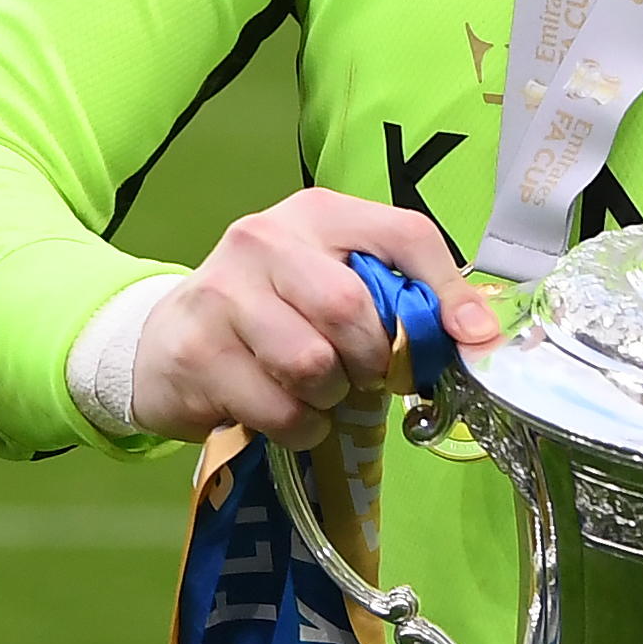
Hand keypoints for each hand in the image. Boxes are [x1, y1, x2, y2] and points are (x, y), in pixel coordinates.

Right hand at [133, 190, 502, 447]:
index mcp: (315, 215)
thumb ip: (395, 297)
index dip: (449, 289)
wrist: (162, 343)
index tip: (469, 338)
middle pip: (350, 308)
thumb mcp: (328, 285)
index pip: (402, 233)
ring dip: (331, 398)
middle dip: (371, 360)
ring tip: (318, 393)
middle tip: (362, 377)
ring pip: (313, 364)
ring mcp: (223, 295)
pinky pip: (279, 409)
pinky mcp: (198, 353)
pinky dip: (299, 428)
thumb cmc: (268, 315)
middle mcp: (263, 240)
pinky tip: (286, 414)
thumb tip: (479, 333)